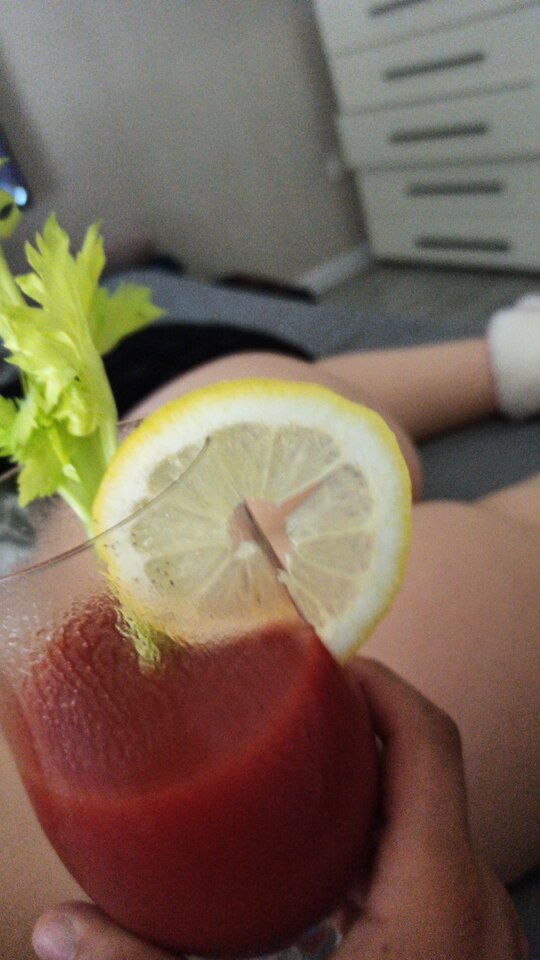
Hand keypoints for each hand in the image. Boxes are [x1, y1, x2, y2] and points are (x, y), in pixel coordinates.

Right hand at [32, 659, 527, 959]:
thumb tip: (60, 933)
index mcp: (440, 889)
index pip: (429, 737)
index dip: (379, 683)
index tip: (324, 665)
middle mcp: (477, 900)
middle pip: (429, 774)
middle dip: (362, 736)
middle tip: (293, 722)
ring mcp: (484, 938)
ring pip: (435, 828)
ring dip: (373, 797)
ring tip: (303, 787)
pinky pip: (434, 877)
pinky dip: (383, 854)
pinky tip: (329, 884)